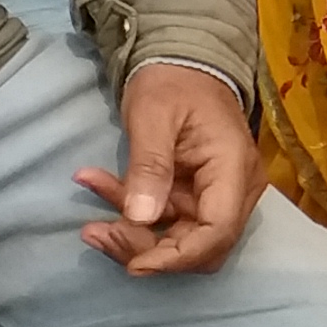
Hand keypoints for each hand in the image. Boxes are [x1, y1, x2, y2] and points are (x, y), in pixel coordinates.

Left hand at [74, 61, 262, 275]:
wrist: (183, 62)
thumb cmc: (172, 82)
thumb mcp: (153, 116)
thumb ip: (149, 166)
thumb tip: (139, 218)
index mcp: (234, 168)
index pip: (218, 231)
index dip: (177, 257)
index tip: (134, 264)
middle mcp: (236, 189)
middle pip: (201, 246)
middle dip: (149, 251)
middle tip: (98, 234)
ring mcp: (218, 194)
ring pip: (180, 240)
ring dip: (133, 236)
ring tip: (90, 225)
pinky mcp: (196, 195)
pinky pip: (166, 221)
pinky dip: (130, 214)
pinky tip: (96, 188)